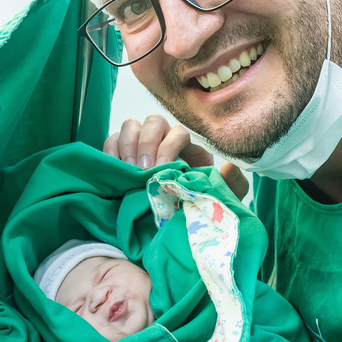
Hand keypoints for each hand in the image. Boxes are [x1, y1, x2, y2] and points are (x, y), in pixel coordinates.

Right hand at [103, 114, 248, 199]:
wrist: (171, 219)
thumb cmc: (194, 203)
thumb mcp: (218, 198)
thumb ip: (231, 185)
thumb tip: (227, 167)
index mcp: (186, 145)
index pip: (178, 133)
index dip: (168, 147)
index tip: (160, 170)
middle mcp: (162, 137)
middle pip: (153, 122)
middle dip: (146, 144)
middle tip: (141, 171)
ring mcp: (139, 142)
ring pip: (130, 125)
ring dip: (127, 146)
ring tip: (127, 171)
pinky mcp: (120, 151)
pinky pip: (111, 140)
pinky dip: (110, 151)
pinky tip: (114, 170)